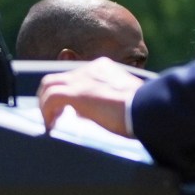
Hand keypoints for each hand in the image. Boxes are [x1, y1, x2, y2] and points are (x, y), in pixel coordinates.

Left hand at [36, 58, 151, 137]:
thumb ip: (104, 101)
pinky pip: (51, 98)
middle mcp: (90, 69)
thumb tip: (85, 114)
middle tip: (51, 116)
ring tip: (49, 122)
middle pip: (57, 78)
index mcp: (103, 68)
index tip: (65, 110)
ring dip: (45, 105)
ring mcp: (83, 80)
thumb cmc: (142, 110)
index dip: (65, 93)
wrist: (149, 109)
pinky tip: (51, 126)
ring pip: (49, 85)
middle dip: (49, 97)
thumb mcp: (122, 99)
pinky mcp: (78, 93)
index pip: (74, 77)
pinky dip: (46, 112)